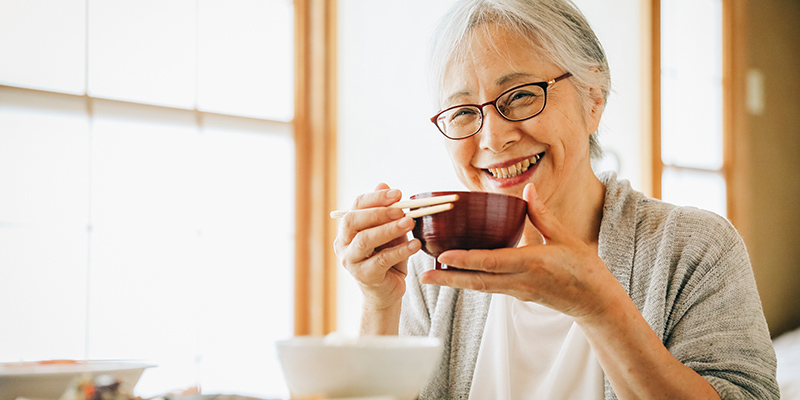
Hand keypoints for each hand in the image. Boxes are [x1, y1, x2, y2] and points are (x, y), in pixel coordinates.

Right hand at [333, 183, 421, 311]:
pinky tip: (415, 244)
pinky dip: (400, 250)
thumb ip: (387, 211)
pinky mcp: (364, 276)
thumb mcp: (389, 231)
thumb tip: (384, 183)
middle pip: (353, 221)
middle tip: (402, 209)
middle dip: (378, 212)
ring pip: (365, 240)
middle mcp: (343, 243)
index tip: (398, 193)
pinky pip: (381, 260)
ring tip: (410, 222)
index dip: (376, 197)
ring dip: (389, 229)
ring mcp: (351, 261)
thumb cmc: (388, 257)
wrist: (387, 291)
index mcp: (347, 229)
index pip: (356, 206)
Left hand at [419, 183, 622, 319]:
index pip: (492, 262)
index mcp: (532, 263)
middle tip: (423, 276)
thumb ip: (542, 214)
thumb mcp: (565, 237)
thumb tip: (526, 190)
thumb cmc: (584, 268)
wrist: (595, 302)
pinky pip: (490, 288)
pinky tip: (458, 276)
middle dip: (449, 280)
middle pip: (477, 281)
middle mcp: (520, 281)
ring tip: (432, 277)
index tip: (443, 256)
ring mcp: (518, 291)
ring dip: (455, 282)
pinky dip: (472, 281)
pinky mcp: (518, 295)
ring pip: (481, 287)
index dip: (466, 260)